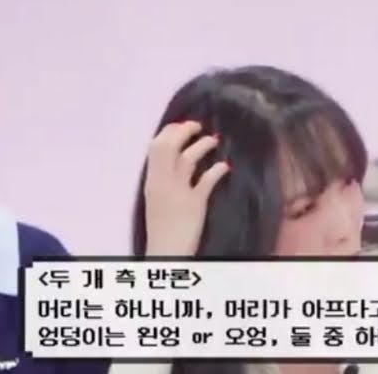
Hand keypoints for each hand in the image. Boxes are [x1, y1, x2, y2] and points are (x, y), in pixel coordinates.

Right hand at [143, 121, 228, 255]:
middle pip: (169, 147)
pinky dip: (217, 170)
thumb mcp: (157, 198)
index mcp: (151, 181)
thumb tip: (176, 161)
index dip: (170, 132)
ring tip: (213, 140)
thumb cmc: (162, 226)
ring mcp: (178, 192)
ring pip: (187, 159)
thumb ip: (163, 179)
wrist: (166, 252)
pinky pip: (207, 180)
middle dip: (184, 131)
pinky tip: (225, 166)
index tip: (181, 126)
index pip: (155, 147)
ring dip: (202, 145)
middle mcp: (162, 183)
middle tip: (198, 125)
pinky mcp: (195, 203)